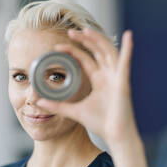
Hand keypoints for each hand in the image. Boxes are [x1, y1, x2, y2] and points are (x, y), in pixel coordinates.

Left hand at [36, 28, 140, 148]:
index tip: (58, 47)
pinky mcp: (124, 82)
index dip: (74, 50)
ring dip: (98, 40)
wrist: (115, 136)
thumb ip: (58, 106)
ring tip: (85, 30)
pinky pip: (126, 62)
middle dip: (85, 40)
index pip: (85, 59)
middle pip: (97, 51)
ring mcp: (117, 77)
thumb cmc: (101, 123)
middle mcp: (108, 75)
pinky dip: (128, 48)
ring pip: (108, 51)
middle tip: (70, 32)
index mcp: (99, 80)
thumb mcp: (74, 111)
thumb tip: (38, 102)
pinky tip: (128, 35)